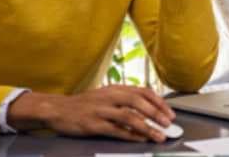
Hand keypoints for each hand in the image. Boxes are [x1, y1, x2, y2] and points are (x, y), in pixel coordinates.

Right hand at [7, 85, 175, 141]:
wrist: (58, 109)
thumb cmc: (85, 104)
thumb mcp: (106, 96)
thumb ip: (125, 100)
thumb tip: (148, 110)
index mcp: (115, 88)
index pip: (143, 91)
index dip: (159, 102)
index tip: (170, 112)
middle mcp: (110, 96)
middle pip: (139, 102)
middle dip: (157, 113)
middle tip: (168, 124)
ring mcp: (101, 110)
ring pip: (129, 117)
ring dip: (147, 127)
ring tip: (158, 135)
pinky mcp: (94, 124)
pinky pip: (116, 130)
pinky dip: (130, 135)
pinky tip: (139, 139)